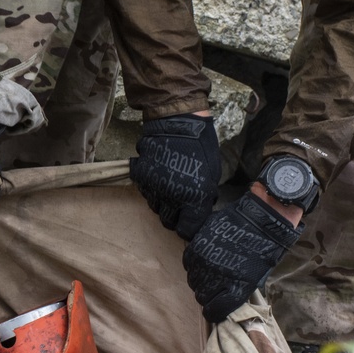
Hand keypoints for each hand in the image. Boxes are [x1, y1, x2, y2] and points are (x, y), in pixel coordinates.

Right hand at [129, 113, 221, 239]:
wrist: (177, 122)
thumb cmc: (201, 147)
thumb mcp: (213, 174)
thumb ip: (205, 197)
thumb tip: (200, 209)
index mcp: (194, 198)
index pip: (187, 230)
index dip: (190, 229)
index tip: (191, 223)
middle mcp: (171, 197)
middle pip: (168, 223)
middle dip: (176, 218)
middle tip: (182, 206)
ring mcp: (153, 187)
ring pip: (156, 208)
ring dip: (164, 204)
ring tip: (171, 189)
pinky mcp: (140, 177)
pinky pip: (146, 192)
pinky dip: (152, 190)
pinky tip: (160, 178)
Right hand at [182, 190, 300, 322]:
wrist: (261, 219)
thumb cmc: (266, 249)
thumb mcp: (256, 277)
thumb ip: (238, 290)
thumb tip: (226, 297)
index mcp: (235, 288)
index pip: (214, 311)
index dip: (215, 312)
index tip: (217, 309)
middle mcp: (216, 277)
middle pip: (201, 297)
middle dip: (207, 296)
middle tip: (215, 289)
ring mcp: (204, 261)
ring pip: (193, 281)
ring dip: (200, 280)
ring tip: (210, 274)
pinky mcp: (196, 245)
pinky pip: (188, 263)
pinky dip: (194, 265)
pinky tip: (203, 261)